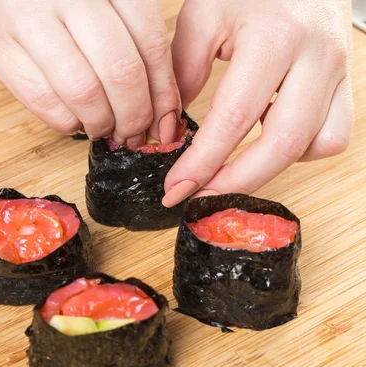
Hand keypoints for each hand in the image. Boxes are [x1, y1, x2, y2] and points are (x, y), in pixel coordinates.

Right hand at [0, 0, 180, 146]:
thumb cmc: (50, 0)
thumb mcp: (98, 0)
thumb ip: (131, 36)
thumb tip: (165, 101)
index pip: (150, 40)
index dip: (164, 89)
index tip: (168, 119)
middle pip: (120, 70)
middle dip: (137, 114)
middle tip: (139, 133)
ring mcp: (26, 18)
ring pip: (83, 91)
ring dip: (104, 124)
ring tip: (109, 130)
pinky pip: (44, 102)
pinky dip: (69, 124)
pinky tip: (77, 121)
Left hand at [162, 0, 353, 206]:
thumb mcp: (203, 17)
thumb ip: (182, 74)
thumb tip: (171, 132)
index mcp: (273, 38)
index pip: (233, 119)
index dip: (202, 163)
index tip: (176, 188)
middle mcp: (315, 58)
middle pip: (281, 146)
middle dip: (235, 182)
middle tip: (199, 196)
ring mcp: (339, 72)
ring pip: (314, 147)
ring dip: (269, 167)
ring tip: (232, 163)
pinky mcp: (348, 83)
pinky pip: (332, 137)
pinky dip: (299, 150)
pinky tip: (268, 136)